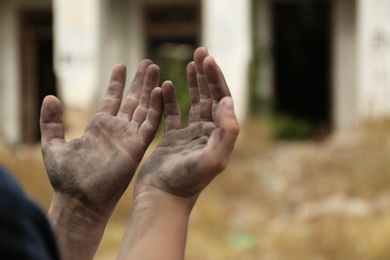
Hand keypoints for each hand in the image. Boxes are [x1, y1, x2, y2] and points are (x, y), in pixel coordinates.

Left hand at [40, 61, 161, 258]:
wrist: (80, 200)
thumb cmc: (66, 178)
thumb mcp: (52, 145)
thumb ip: (51, 122)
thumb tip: (49, 97)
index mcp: (99, 126)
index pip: (112, 99)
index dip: (117, 82)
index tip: (121, 65)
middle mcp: (117, 129)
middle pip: (132, 100)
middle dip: (140, 81)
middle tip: (148, 63)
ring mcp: (129, 137)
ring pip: (143, 107)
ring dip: (150, 88)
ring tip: (155, 68)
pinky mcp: (137, 146)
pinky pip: (150, 123)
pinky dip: (156, 107)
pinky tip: (159, 90)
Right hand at [116, 47, 239, 259]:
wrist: (162, 198)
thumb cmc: (187, 182)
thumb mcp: (214, 158)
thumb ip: (226, 131)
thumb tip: (228, 101)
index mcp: (219, 136)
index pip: (222, 100)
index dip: (217, 79)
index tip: (208, 60)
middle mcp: (207, 134)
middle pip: (209, 97)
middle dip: (206, 75)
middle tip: (200, 52)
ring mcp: (189, 136)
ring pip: (193, 103)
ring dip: (192, 83)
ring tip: (189, 63)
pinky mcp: (172, 140)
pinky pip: (173, 114)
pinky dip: (171, 99)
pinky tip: (167, 85)